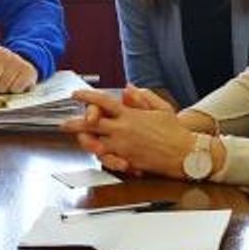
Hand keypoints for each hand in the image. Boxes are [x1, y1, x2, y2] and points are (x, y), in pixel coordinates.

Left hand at [60, 88, 204, 178]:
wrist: (184, 154)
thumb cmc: (175, 132)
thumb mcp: (161, 108)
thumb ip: (143, 97)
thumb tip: (129, 88)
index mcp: (130, 115)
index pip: (103, 102)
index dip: (87, 97)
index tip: (76, 94)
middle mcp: (123, 130)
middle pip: (91, 125)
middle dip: (75, 123)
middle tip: (64, 123)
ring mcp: (122, 146)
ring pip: (94, 143)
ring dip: (83, 140)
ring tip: (77, 138)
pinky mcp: (126, 160)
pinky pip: (107, 159)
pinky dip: (100, 156)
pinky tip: (95, 152)